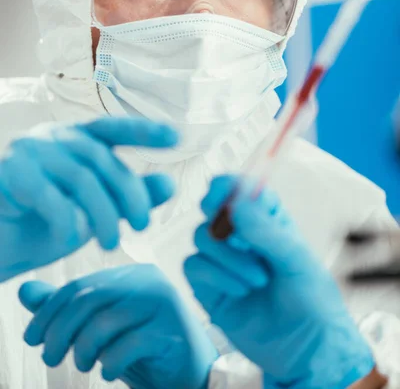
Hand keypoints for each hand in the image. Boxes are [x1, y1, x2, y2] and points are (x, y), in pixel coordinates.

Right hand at [0, 117, 177, 280]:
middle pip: (102, 159)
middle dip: (130, 193)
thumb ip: (129, 194)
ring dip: (104, 214)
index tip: (175, 137)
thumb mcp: (95, 208)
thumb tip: (170, 184)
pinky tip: (73, 237)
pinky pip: (50, 197)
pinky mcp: (10, 173)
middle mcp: (53, 137)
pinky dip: (68, 220)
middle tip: (144, 225)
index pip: (113, 129)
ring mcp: (29, 151)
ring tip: (112, 243)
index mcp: (74, 139)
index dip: (144, 131)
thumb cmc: (44, 222)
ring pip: (81, 178)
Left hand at [19, 264, 216, 388]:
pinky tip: (108, 372)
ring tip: (84, 365)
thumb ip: (68, 309)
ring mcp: (163, 305)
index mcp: (133, 275)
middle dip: (59, 331)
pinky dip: (110, 362)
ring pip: (105, 321)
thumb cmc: (144, 348)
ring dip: (83, 349)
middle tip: (50, 357)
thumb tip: (26, 292)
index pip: (81, 284)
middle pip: (89, 298)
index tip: (32, 337)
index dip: (49, 310)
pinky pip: (128, 345)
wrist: (193, 372)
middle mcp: (149, 282)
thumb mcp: (103, 329)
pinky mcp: (172, 332)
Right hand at [184, 175, 374, 388]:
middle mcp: (242, 237)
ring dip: (227, 257)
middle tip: (233, 231)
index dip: (228, 185)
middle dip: (220, 220)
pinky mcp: (209, 286)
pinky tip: (240, 291)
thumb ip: (266, 230)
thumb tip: (237, 203)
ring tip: (257, 279)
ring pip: (201, 236)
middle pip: (213, 209)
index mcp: (268, 221)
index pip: (241, 190)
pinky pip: (193, 266)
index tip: (221, 191)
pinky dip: (216, 276)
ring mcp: (223, 261)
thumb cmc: (313, 300)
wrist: (307, 350)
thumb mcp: (297, 259)